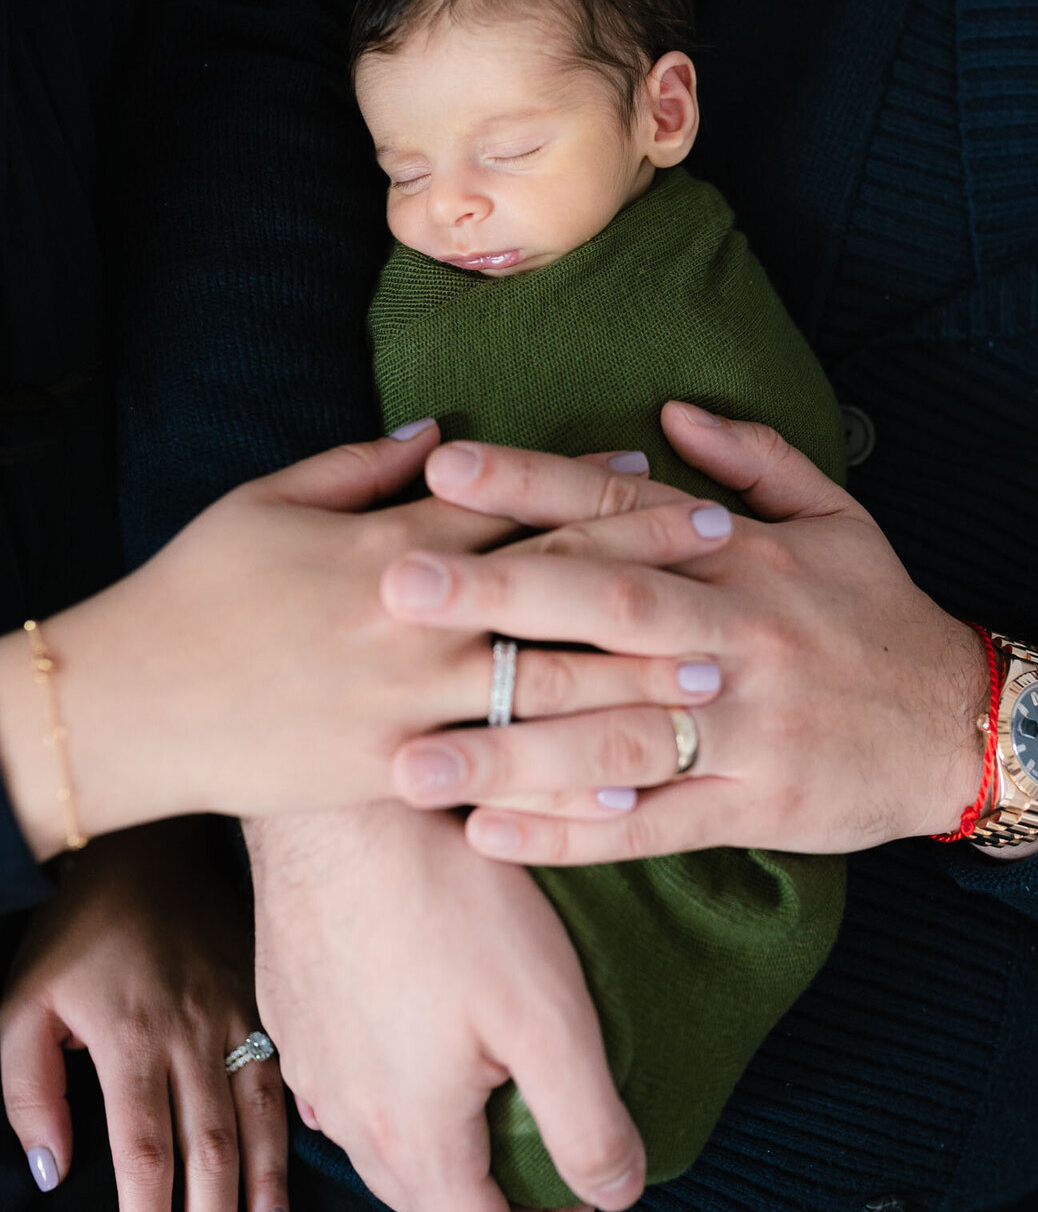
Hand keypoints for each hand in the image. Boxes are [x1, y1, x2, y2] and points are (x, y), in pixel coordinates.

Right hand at [0, 426, 728, 859]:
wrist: (130, 700)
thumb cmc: (199, 587)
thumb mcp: (268, 500)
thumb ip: (362, 463)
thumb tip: (442, 430)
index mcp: (385, 541)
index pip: (512, 506)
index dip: (595, 492)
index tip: (667, 480)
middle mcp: (411, 619)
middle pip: (552, 588)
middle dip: (646, 571)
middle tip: (733, 561)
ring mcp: (404, 700)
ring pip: (543, 686)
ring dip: (637, 676)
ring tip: (717, 673)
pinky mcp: (386, 772)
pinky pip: (496, 773)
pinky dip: (564, 778)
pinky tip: (631, 782)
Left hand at [0, 822, 285, 1211]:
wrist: (151, 848)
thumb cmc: (80, 933)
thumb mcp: (22, 1003)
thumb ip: (27, 1091)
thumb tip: (57, 1170)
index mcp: (132, 1040)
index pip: (145, 1153)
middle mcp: (194, 1033)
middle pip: (210, 1148)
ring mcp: (239, 1012)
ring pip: (259, 1113)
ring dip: (266, 1183)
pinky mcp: (267, 996)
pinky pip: (288, 1066)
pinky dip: (297, 1119)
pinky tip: (307, 1154)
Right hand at [246, 803, 644, 1211]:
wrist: (344, 804)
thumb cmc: (449, 895)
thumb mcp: (549, 1014)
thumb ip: (587, 1122)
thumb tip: (614, 1191)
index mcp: (411, 1139)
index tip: (580, 1179)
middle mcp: (342, 1116)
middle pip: (425, 1198)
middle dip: (491, 1179)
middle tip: (542, 1114)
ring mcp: (307, 1057)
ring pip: (377, 1132)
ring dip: (437, 1121)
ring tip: (487, 1054)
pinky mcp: (291, 1001)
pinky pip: (342, 1067)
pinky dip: (389, 1065)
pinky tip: (421, 1001)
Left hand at [385, 403, 989, 860]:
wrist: (967, 724)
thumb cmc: (879, 614)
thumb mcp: (837, 516)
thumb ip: (753, 460)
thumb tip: (671, 409)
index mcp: (743, 557)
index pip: (625, 509)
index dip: (536, 486)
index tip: (445, 470)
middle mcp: (738, 632)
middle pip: (608, 607)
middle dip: (500, 594)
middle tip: (395, 586)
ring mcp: (746, 724)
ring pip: (615, 731)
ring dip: (508, 746)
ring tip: (407, 759)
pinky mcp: (756, 805)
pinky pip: (653, 824)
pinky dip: (571, 834)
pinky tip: (489, 838)